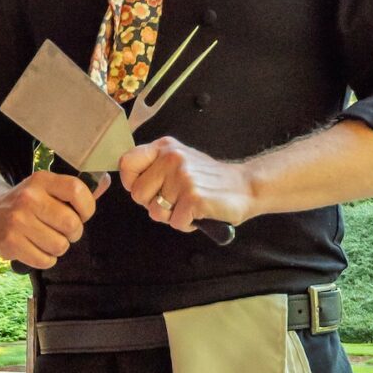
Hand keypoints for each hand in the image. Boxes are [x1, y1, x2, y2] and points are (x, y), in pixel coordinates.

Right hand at [0, 168, 108, 268]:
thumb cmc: (28, 203)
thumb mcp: (47, 188)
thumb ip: (75, 190)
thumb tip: (107, 181)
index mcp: (42, 180)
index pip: (77, 191)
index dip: (87, 208)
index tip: (82, 214)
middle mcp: (28, 198)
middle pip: (72, 224)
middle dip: (73, 233)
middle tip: (62, 231)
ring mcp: (17, 221)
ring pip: (60, 246)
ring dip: (58, 247)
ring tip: (46, 238)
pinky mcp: (10, 242)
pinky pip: (45, 260)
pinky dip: (46, 259)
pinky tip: (35, 247)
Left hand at [118, 136, 252, 231]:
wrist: (245, 187)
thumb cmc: (209, 179)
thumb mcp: (180, 161)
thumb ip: (154, 167)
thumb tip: (128, 180)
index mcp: (165, 147)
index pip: (127, 162)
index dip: (131, 182)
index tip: (147, 188)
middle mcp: (172, 158)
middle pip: (137, 194)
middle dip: (153, 204)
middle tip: (175, 200)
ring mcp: (183, 178)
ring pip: (156, 212)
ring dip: (172, 216)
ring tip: (189, 205)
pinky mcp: (193, 198)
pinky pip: (175, 222)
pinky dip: (187, 224)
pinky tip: (199, 212)